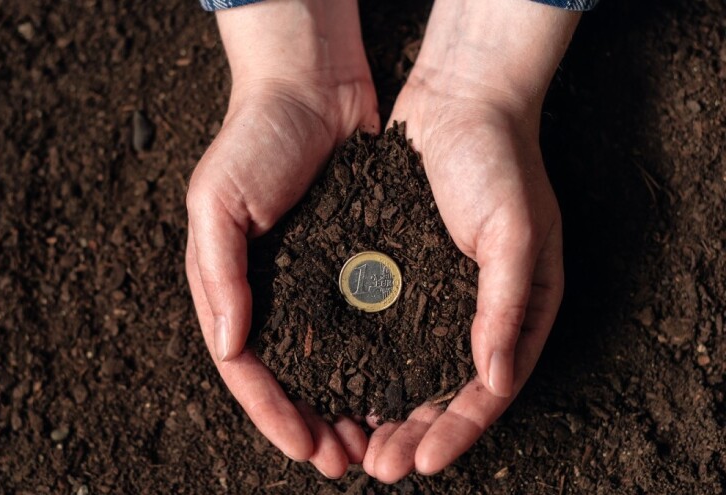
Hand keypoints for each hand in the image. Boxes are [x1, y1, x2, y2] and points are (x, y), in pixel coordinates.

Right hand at [185, 0, 378, 477]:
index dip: (274, 414)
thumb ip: (218, 274)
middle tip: (348, 460)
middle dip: (314, 424)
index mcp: (231, 286)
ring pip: (330, 361)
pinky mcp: (353, 263)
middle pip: (290, 377)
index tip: (306, 448)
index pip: (247, 368)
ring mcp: (313, 280)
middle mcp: (271, 292)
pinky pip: (364, 323)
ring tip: (374, 438)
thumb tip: (230, 347)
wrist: (312, 85)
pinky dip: (375, 360)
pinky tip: (397, 384)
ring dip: (348, 403)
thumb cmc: (254, 137)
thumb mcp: (217, 201)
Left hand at [362, 0, 577, 481]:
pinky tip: (335, 384)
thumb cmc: (500, 162)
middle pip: (443, 392)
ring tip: (352, 441)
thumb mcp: (516, 233)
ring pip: (407, 370)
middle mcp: (474, 313)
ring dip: (382, 409)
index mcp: (516, 312)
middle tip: (377, 465)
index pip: (489, 390)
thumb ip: (509, 306)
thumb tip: (496, 379)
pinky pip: (380, 330)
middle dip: (412, 433)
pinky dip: (362, 362)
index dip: (457, 430)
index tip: (423, 460)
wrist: (458, 101)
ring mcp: (435, 295)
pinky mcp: (399, 274)